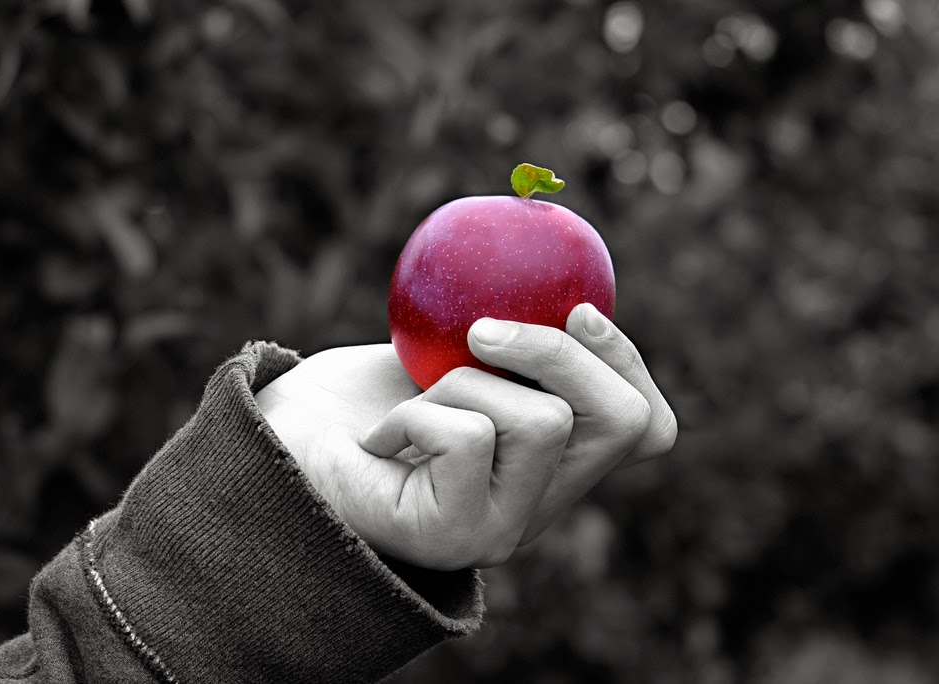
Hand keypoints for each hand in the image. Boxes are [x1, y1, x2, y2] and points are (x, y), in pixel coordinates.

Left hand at [255, 303, 675, 569]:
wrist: (291, 448)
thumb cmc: (370, 393)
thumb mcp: (456, 349)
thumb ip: (512, 335)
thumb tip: (564, 277)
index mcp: (553, 461)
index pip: (647, 427)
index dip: (628, 362)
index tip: (577, 308)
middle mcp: (542, 505)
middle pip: (621, 420)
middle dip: (556, 354)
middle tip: (482, 331)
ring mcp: (505, 530)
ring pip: (541, 420)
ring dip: (464, 383)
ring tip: (414, 402)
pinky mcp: (457, 540)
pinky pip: (468, 435)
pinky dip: (414, 413)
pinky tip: (380, 439)